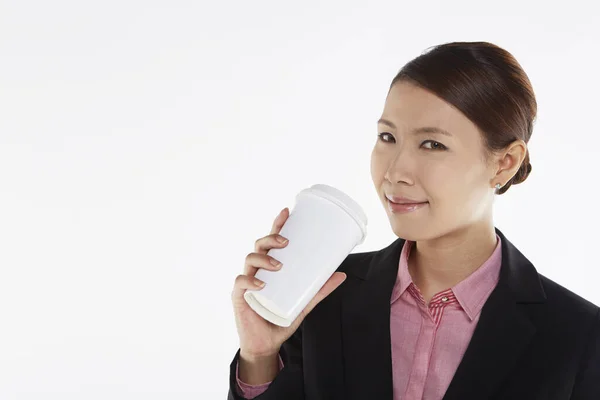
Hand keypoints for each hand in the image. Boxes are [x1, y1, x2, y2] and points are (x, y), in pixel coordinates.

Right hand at [231, 207, 346, 359]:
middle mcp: (256, 270)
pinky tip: (261, 283)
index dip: (277, 225)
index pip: (271, 242)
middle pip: (259, 245)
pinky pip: (241, 283)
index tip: (286, 212)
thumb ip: (320, 290)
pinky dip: (250, 280)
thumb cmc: (281, 319)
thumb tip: (342, 274)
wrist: (266, 344)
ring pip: (249, 259)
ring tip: (278, 265)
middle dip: (271, 239)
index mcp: (269, 267)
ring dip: (263, 258)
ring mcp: (246, 282)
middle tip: (286, 243)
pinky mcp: (239, 296)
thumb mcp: (305, 303)